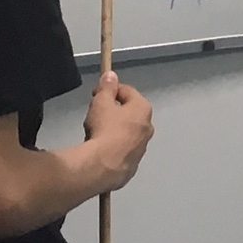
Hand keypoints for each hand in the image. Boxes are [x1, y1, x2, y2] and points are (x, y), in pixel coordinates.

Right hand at [84, 71, 153, 190]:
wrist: (102, 167)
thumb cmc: (104, 129)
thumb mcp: (101, 102)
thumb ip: (106, 87)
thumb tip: (110, 76)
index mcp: (143, 109)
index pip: (127, 92)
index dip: (110, 89)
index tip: (95, 92)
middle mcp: (147, 128)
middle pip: (129, 113)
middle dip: (113, 111)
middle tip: (95, 113)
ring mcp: (142, 149)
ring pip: (126, 133)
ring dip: (114, 130)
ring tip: (95, 134)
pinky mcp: (133, 166)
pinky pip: (122, 151)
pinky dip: (113, 149)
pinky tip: (100, 151)